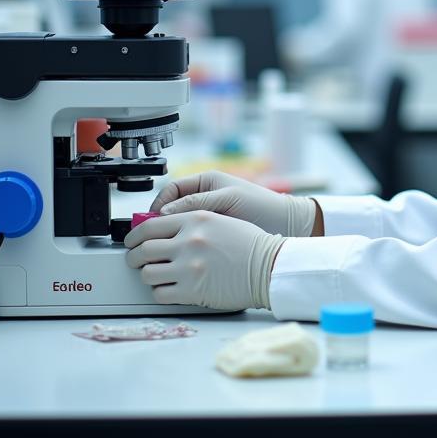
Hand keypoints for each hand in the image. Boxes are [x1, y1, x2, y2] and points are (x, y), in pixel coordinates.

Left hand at [124, 211, 283, 311]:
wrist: (269, 266)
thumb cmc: (250, 244)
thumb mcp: (220, 219)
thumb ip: (191, 221)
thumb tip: (162, 228)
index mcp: (195, 219)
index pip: (150, 226)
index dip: (135, 235)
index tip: (132, 241)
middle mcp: (188, 241)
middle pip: (142, 250)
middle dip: (134, 257)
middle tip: (136, 260)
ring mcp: (188, 267)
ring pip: (146, 273)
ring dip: (147, 275)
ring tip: (155, 275)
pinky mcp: (191, 291)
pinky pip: (159, 293)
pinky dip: (159, 292)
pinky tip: (168, 289)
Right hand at [151, 170, 317, 236]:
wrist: (287, 225)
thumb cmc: (262, 205)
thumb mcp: (227, 198)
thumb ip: (197, 202)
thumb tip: (165, 212)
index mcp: (207, 182)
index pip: (172, 190)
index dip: (158, 204)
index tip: (150, 220)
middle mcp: (205, 199)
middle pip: (171, 209)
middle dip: (158, 222)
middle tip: (148, 238)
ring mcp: (209, 218)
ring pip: (178, 226)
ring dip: (168, 236)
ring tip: (161, 248)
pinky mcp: (214, 236)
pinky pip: (191, 239)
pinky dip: (182, 245)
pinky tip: (179, 255)